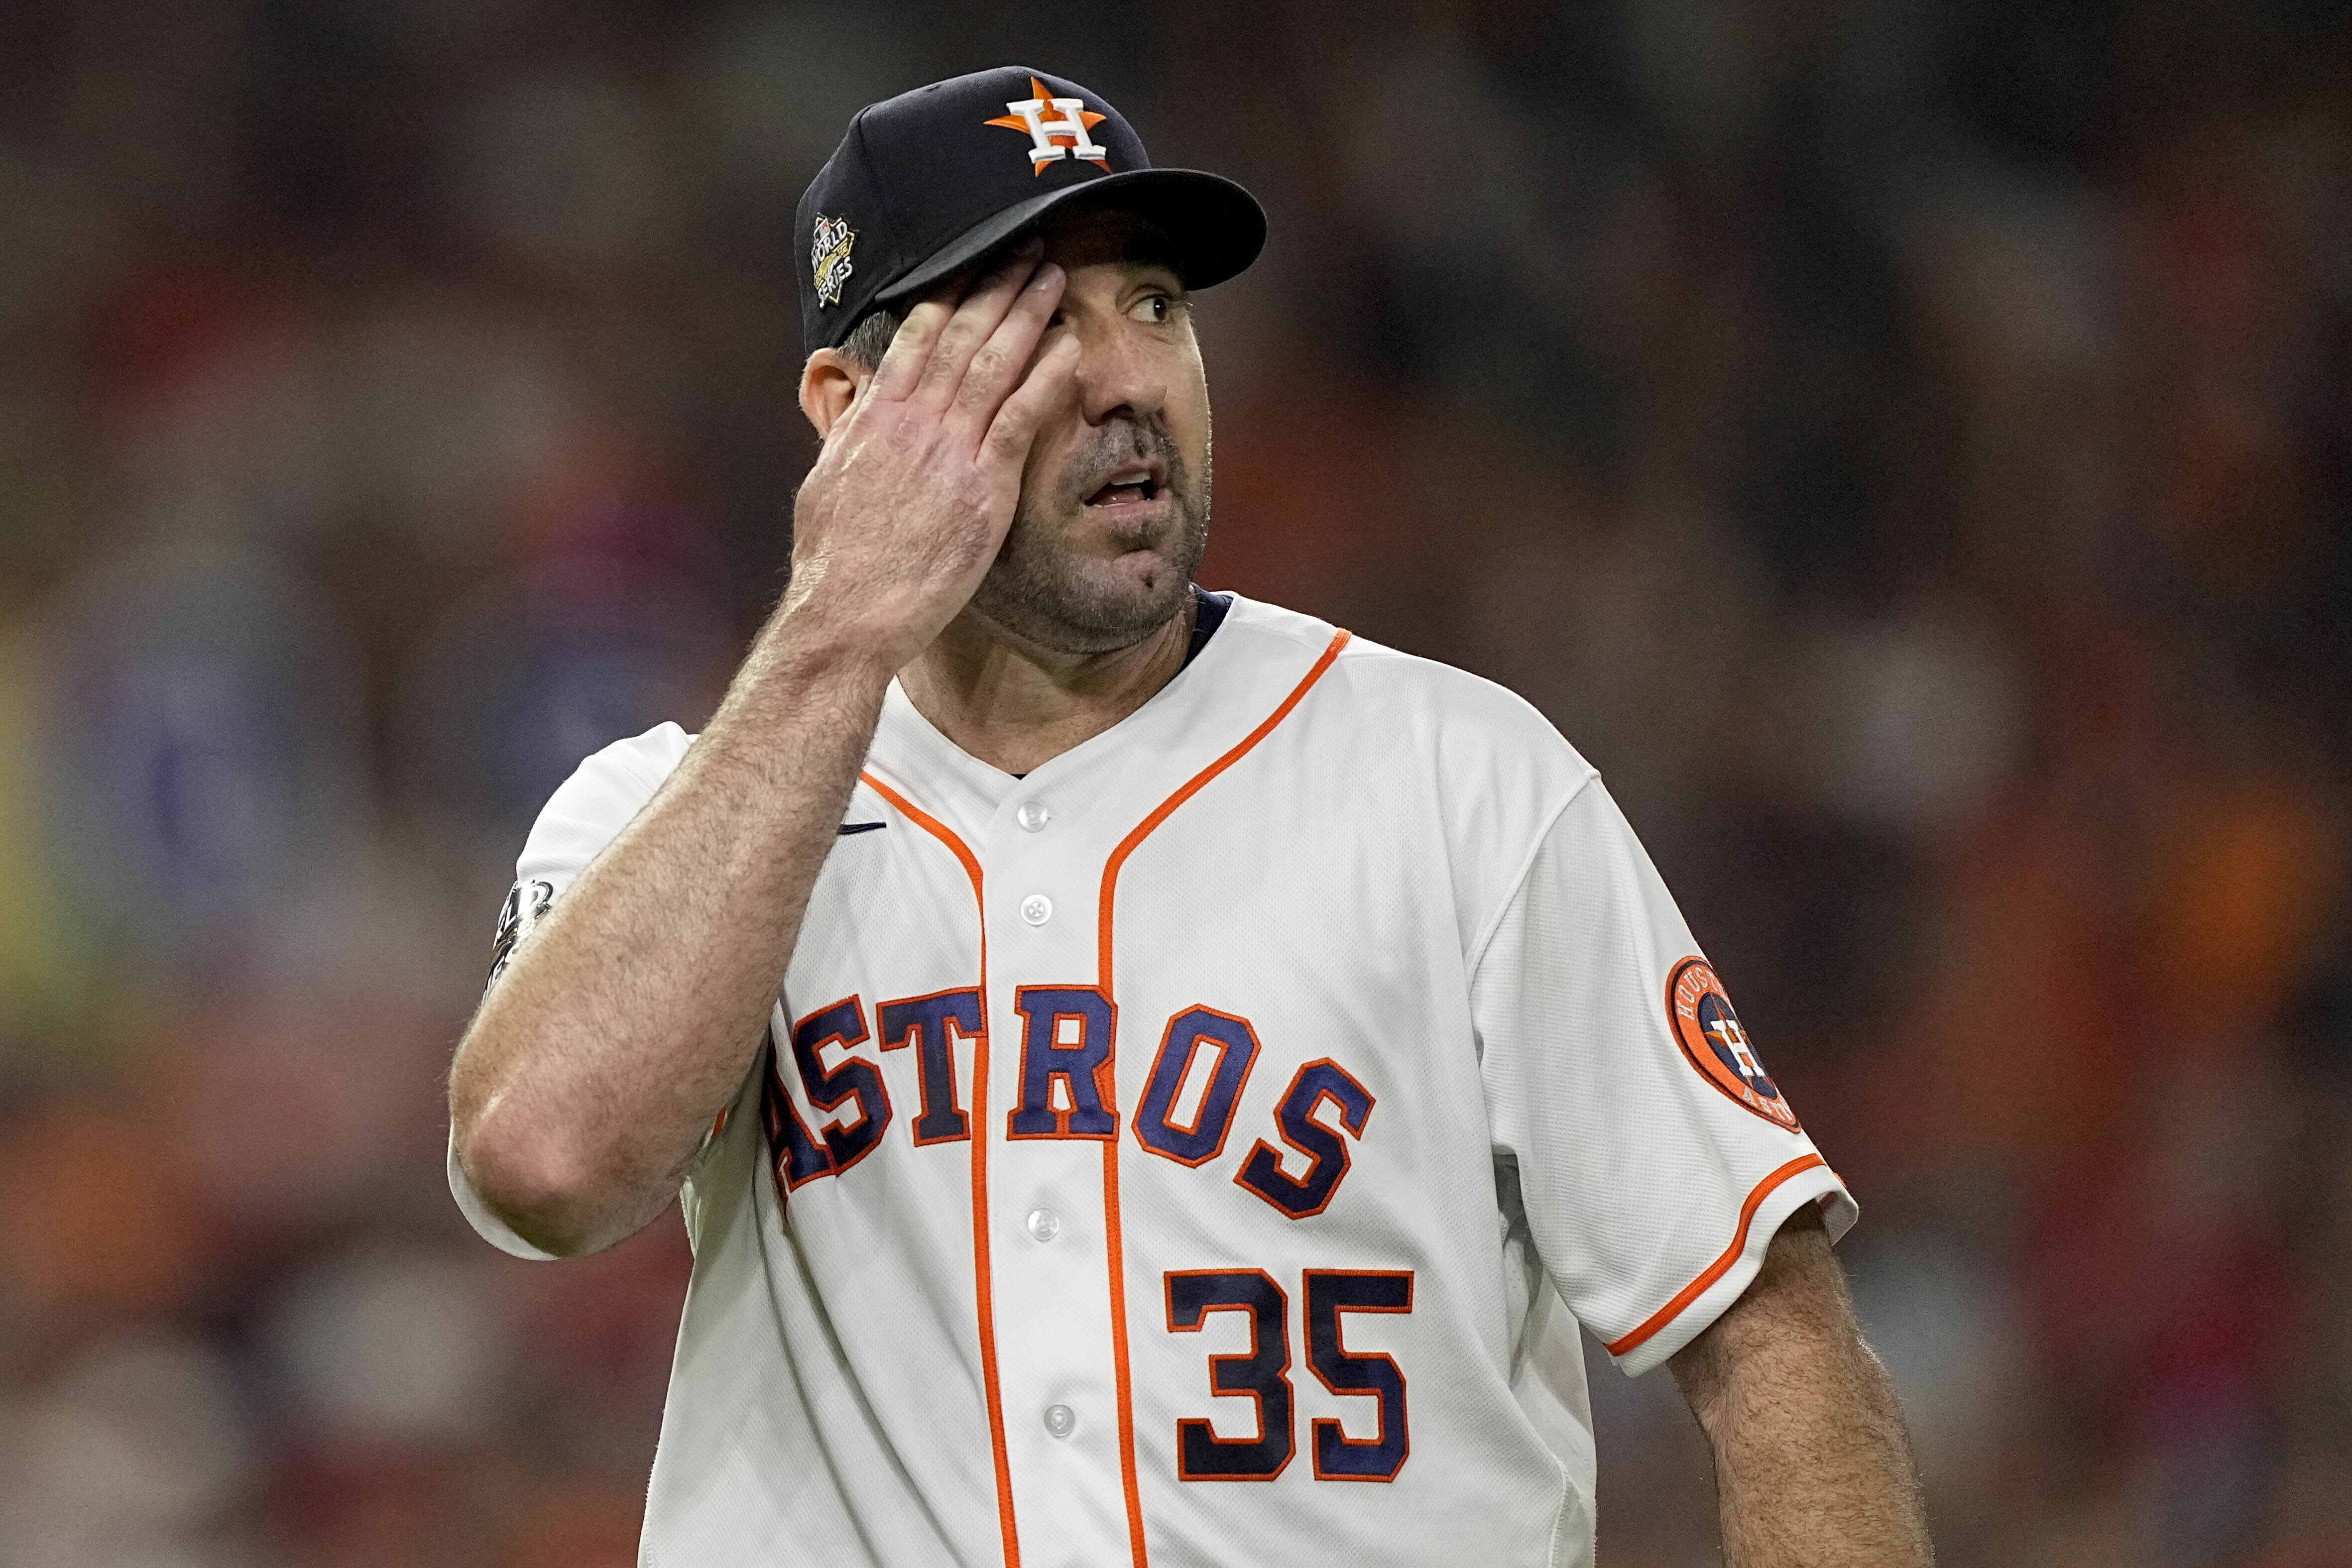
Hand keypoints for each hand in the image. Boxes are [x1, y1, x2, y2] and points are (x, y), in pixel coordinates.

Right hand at [781, 244, 1076, 671]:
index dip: (950, 293)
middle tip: (1027, 249)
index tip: (973, 262)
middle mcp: (911, 421)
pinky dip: (1044, 377)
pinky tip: (1067, 346)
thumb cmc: (834, 563)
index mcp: (874, 417)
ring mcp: (947, 450)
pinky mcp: (981, 487)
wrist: (846, 613)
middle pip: (961, 335)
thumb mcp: (826, 484)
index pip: (916, 336)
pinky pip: (1019, 418)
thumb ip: (847, 435)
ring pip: (993, 364)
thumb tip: (852, 403)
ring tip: (1053, 277)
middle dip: (996, 286)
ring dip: (1026, 314)